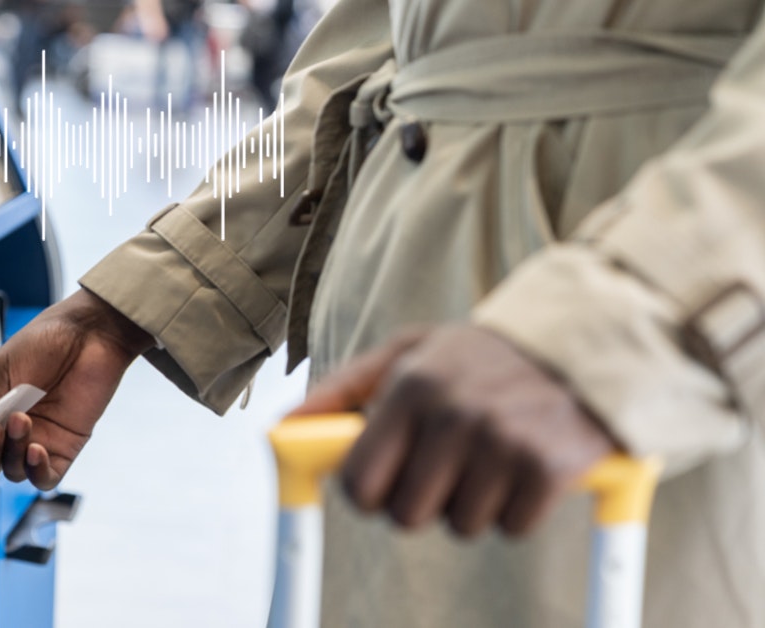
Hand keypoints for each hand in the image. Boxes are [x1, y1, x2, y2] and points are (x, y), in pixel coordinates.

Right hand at [0, 289, 153, 488]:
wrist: (89, 333)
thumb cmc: (46, 342)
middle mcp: (11, 429)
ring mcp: (38, 440)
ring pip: (12, 472)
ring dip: (12, 453)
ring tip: (22, 421)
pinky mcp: (65, 448)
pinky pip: (45, 478)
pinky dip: (36, 470)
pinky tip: (37, 450)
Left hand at [290, 325, 616, 536]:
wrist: (587, 340)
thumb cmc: (482, 356)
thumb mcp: (410, 352)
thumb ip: (343, 389)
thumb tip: (283, 426)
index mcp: (411, 386)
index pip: (360, 482)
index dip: (368, 495)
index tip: (383, 487)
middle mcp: (454, 414)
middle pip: (407, 516)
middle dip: (421, 502)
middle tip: (444, 470)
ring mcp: (503, 442)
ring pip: (461, 526)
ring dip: (473, 504)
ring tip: (490, 458)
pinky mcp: (549, 468)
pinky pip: (511, 528)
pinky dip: (516, 510)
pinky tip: (523, 468)